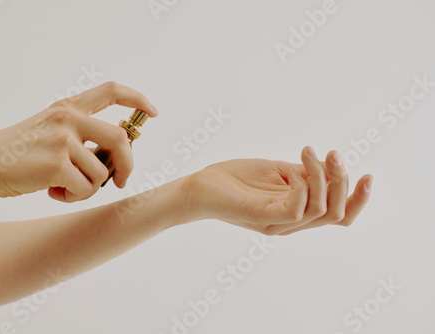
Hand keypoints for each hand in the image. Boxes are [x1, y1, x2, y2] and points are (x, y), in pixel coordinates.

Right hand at [0, 81, 157, 202]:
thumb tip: (114, 157)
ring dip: (89, 189)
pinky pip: (86, 188)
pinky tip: (54, 193)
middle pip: (120, 139)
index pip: (110, 91)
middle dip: (127, 165)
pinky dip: (75, 197)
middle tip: (121, 181)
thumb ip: (79, 135)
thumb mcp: (48, 130)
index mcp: (67, 108)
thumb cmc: (17, 154)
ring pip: (101, 172)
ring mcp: (63, 140)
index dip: (136, 99)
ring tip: (65, 189)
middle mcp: (68, 119)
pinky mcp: (57, 164)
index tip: (152, 111)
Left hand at [184, 147, 371, 234]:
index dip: (358, 199)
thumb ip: (305, 173)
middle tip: (334, 154)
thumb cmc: (237, 178)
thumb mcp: (278, 171)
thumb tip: (329, 167)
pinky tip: (295, 170)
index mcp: (297, 212)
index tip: (368, 174)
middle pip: (337, 214)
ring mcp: (278, 223)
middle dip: (344, 182)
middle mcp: (291, 222)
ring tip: (309, 152)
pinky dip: (305, 188)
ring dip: (324, 177)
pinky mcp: (263, 217)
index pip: (338, 215)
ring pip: (321, 211)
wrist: (201, 186)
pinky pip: (296, 210)